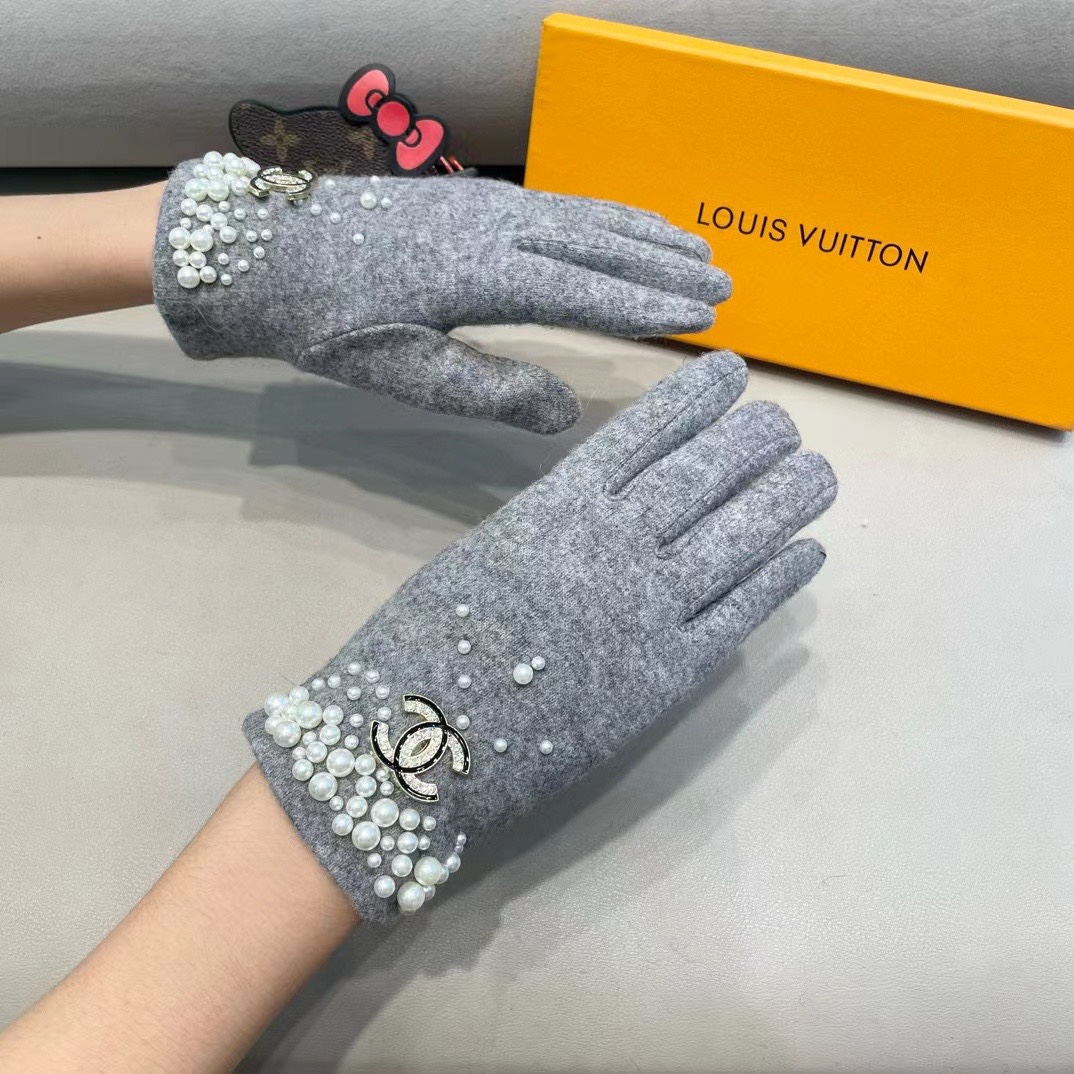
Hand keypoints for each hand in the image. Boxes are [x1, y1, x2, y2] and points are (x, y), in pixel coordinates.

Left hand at [154, 153, 730, 431]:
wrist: (258, 247)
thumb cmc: (325, 318)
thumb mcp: (400, 372)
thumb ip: (488, 392)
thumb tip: (566, 414)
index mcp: (484, 273)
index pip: (587, 290)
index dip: (649, 303)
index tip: (704, 313)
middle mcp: (496, 227)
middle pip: (598, 243)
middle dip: (663, 263)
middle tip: (724, 280)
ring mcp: (483, 205)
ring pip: (581, 215)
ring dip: (641, 232)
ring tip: (694, 246)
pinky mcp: (467, 201)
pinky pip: (554, 206)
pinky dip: (600, 215)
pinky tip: (614, 226)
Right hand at [249, 350, 836, 920]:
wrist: (423, 744)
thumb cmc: (428, 644)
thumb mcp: (484, 556)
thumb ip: (548, 528)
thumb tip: (600, 513)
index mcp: (556, 508)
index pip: (642, 436)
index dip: (693, 401)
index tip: (732, 373)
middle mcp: (614, 546)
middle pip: (702, 477)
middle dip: (751, 441)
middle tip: (786, 422)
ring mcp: (649, 611)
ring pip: (737, 539)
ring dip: (785, 500)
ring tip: (818, 472)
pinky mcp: (669, 676)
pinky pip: (738, 615)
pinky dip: (778, 580)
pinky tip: (806, 553)